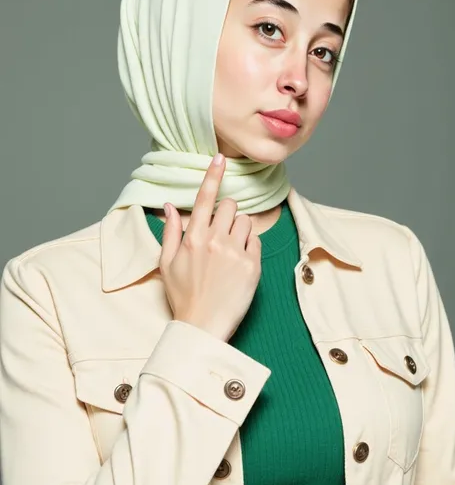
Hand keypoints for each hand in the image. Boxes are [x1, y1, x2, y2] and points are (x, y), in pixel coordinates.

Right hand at [159, 154, 261, 341]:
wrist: (203, 327)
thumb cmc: (183, 296)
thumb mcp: (167, 263)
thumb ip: (171, 231)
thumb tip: (171, 206)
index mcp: (193, 237)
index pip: (205, 197)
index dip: (213, 174)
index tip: (220, 157)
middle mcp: (215, 240)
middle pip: (230, 205)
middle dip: (227, 213)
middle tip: (220, 232)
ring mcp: (236, 253)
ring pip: (245, 222)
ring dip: (238, 230)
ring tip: (229, 252)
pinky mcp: (253, 266)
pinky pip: (256, 241)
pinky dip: (249, 247)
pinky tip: (238, 264)